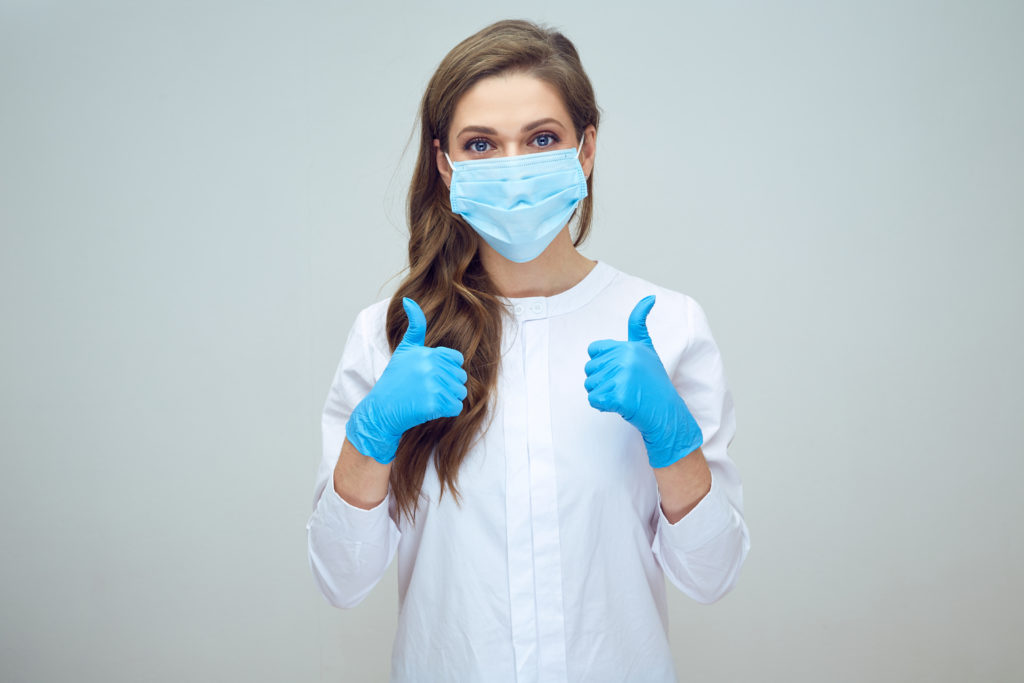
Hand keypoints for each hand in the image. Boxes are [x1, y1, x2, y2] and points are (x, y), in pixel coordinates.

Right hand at [345, 297, 467, 463]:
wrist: (381, 409)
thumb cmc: (395, 380)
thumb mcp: (404, 350)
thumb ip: (414, 326)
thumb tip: (408, 299)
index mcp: (427, 353)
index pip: (457, 360)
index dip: (446, 369)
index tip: (429, 375)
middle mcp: (431, 367)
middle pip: (461, 377)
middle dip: (448, 385)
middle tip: (425, 389)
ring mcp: (433, 385)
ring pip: (460, 392)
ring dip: (448, 398)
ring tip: (427, 398)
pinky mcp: (434, 404)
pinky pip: (456, 407)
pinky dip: (446, 411)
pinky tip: (430, 408)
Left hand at [584, 295, 702, 467]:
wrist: (666, 412)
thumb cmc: (653, 382)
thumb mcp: (647, 349)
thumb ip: (639, 324)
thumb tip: (650, 297)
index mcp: (629, 346)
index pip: (593, 351)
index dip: (603, 363)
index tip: (622, 370)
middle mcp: (626, 358)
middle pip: (589, 369)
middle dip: (602, 381)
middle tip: (624, 386)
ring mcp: (623, 377)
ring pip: (590, 385)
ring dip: (602, 394)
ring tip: (624, 395)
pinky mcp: (619, 396)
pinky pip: (593, 400)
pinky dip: (602, 406)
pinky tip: (620, 405)